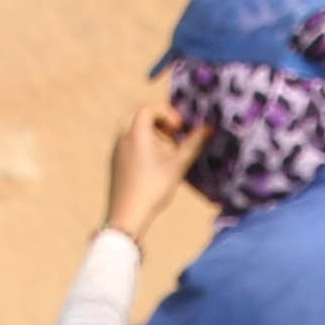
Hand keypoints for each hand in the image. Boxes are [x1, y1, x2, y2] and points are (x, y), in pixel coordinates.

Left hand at [102, 86, 201, 236]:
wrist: (127, 215)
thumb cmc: (153, 188)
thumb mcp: (178, 165)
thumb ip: (193, 144)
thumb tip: (209, 128)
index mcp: (135, 133)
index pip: (148, 108)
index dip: (166, 113)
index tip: (179, 129)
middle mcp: (122, 138)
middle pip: (136, 114)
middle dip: (156, 120)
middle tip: (171, 134)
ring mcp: (116, 151)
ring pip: (131, 129)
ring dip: (149, 132)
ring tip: (165, 151)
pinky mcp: (115, 163)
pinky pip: (127, 143)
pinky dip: (141, 144)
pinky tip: (154, 165)